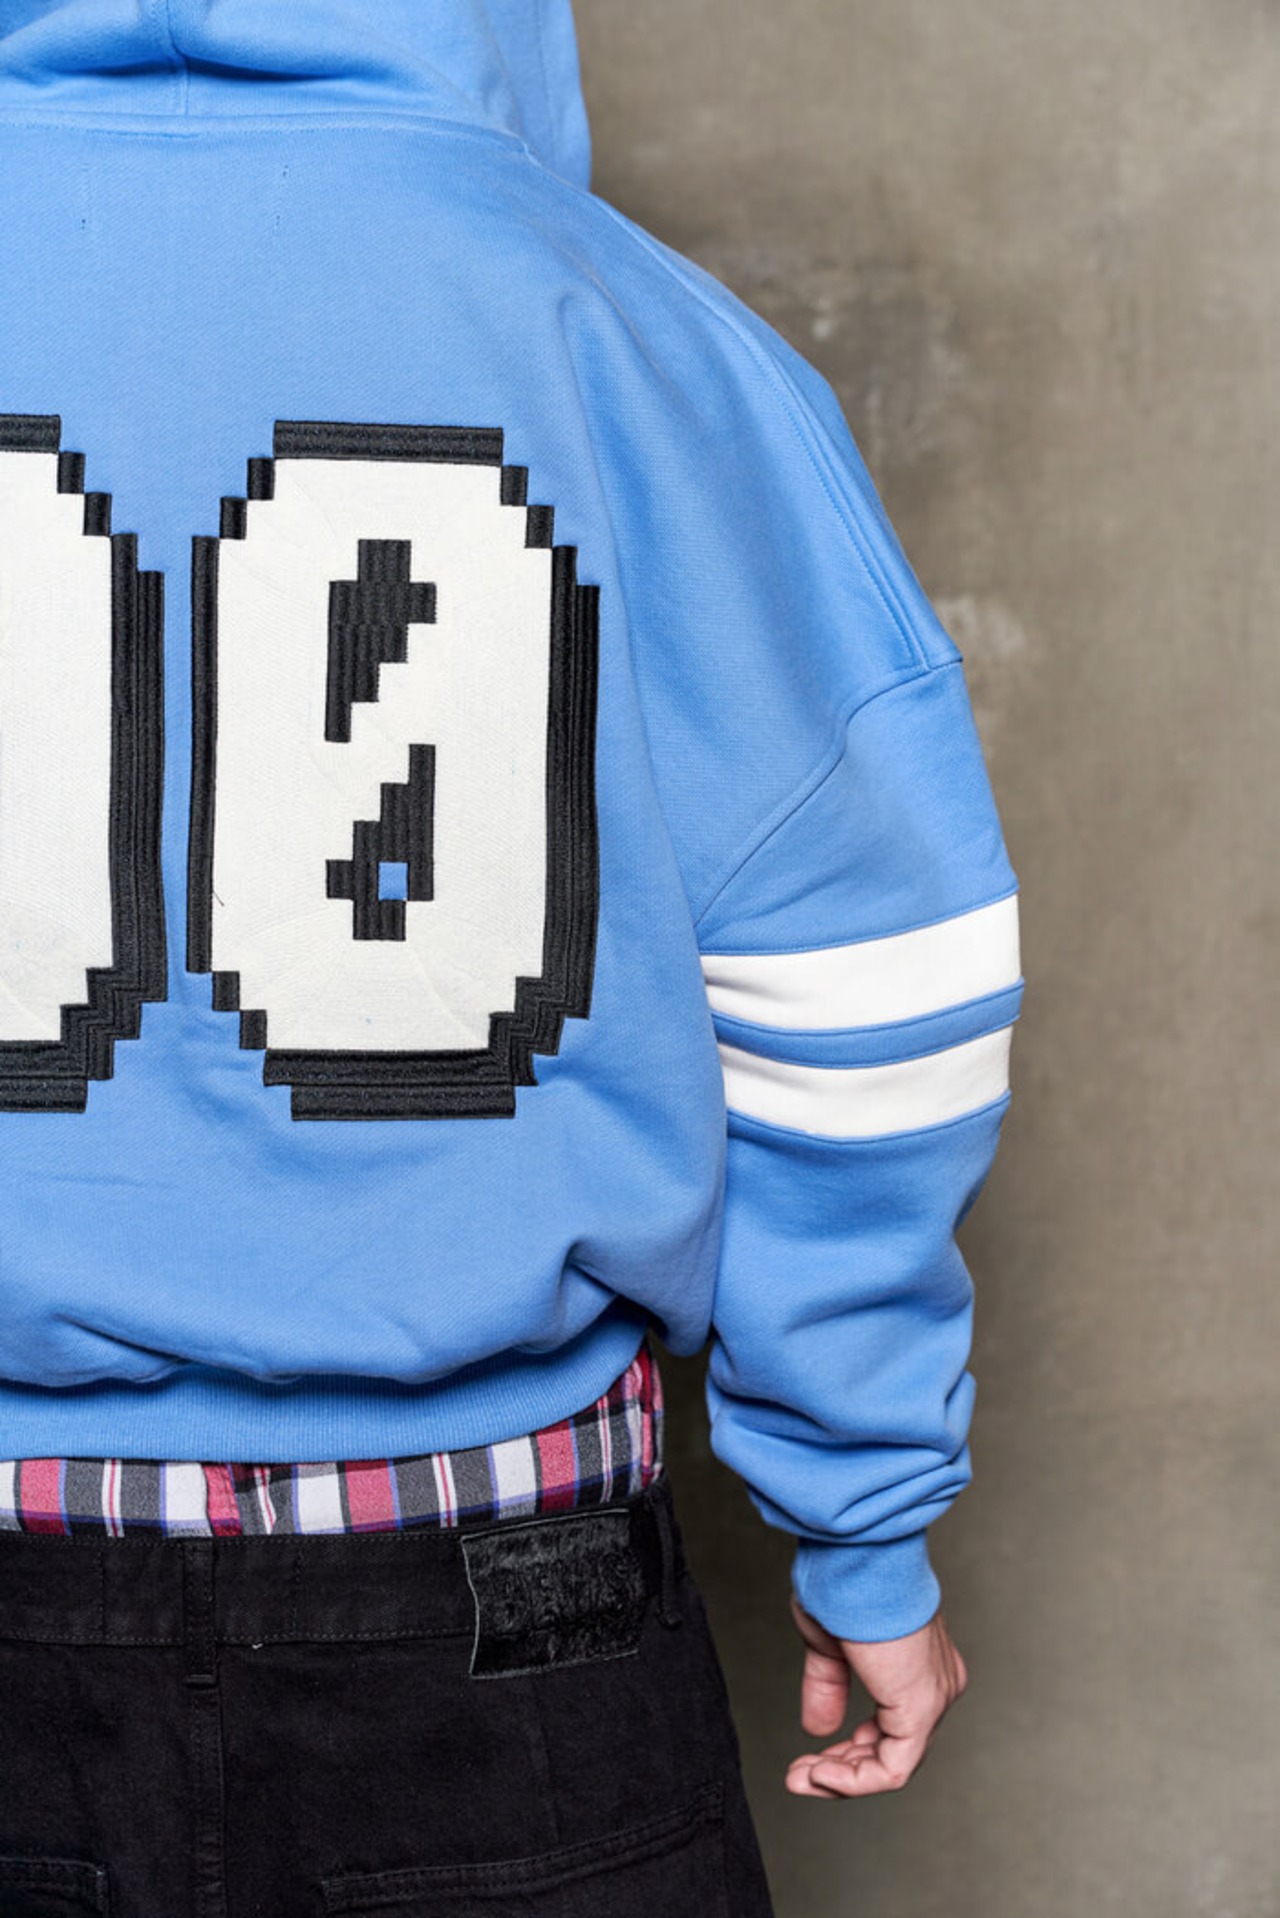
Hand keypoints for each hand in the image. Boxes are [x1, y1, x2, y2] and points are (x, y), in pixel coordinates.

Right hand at [784, 1594, 967, 1796]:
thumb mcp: (829, 1643)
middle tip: (799, 1775)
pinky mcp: (922, 1708)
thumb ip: (829, 1687)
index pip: (890, 1728)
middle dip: (841, 1769)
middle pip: (892, 1749)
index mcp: (920, 1663)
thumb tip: (818, 1728)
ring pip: (893, 1762)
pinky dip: (853, 1780)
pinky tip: (820, 1774)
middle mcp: (938, 1682)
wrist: (855, 1556)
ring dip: (842, 1779)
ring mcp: (935, 1696)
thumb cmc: (844, 1580)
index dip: (848, 1752)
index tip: (809, 1760)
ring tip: (801, 1777)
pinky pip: (893, 1768)